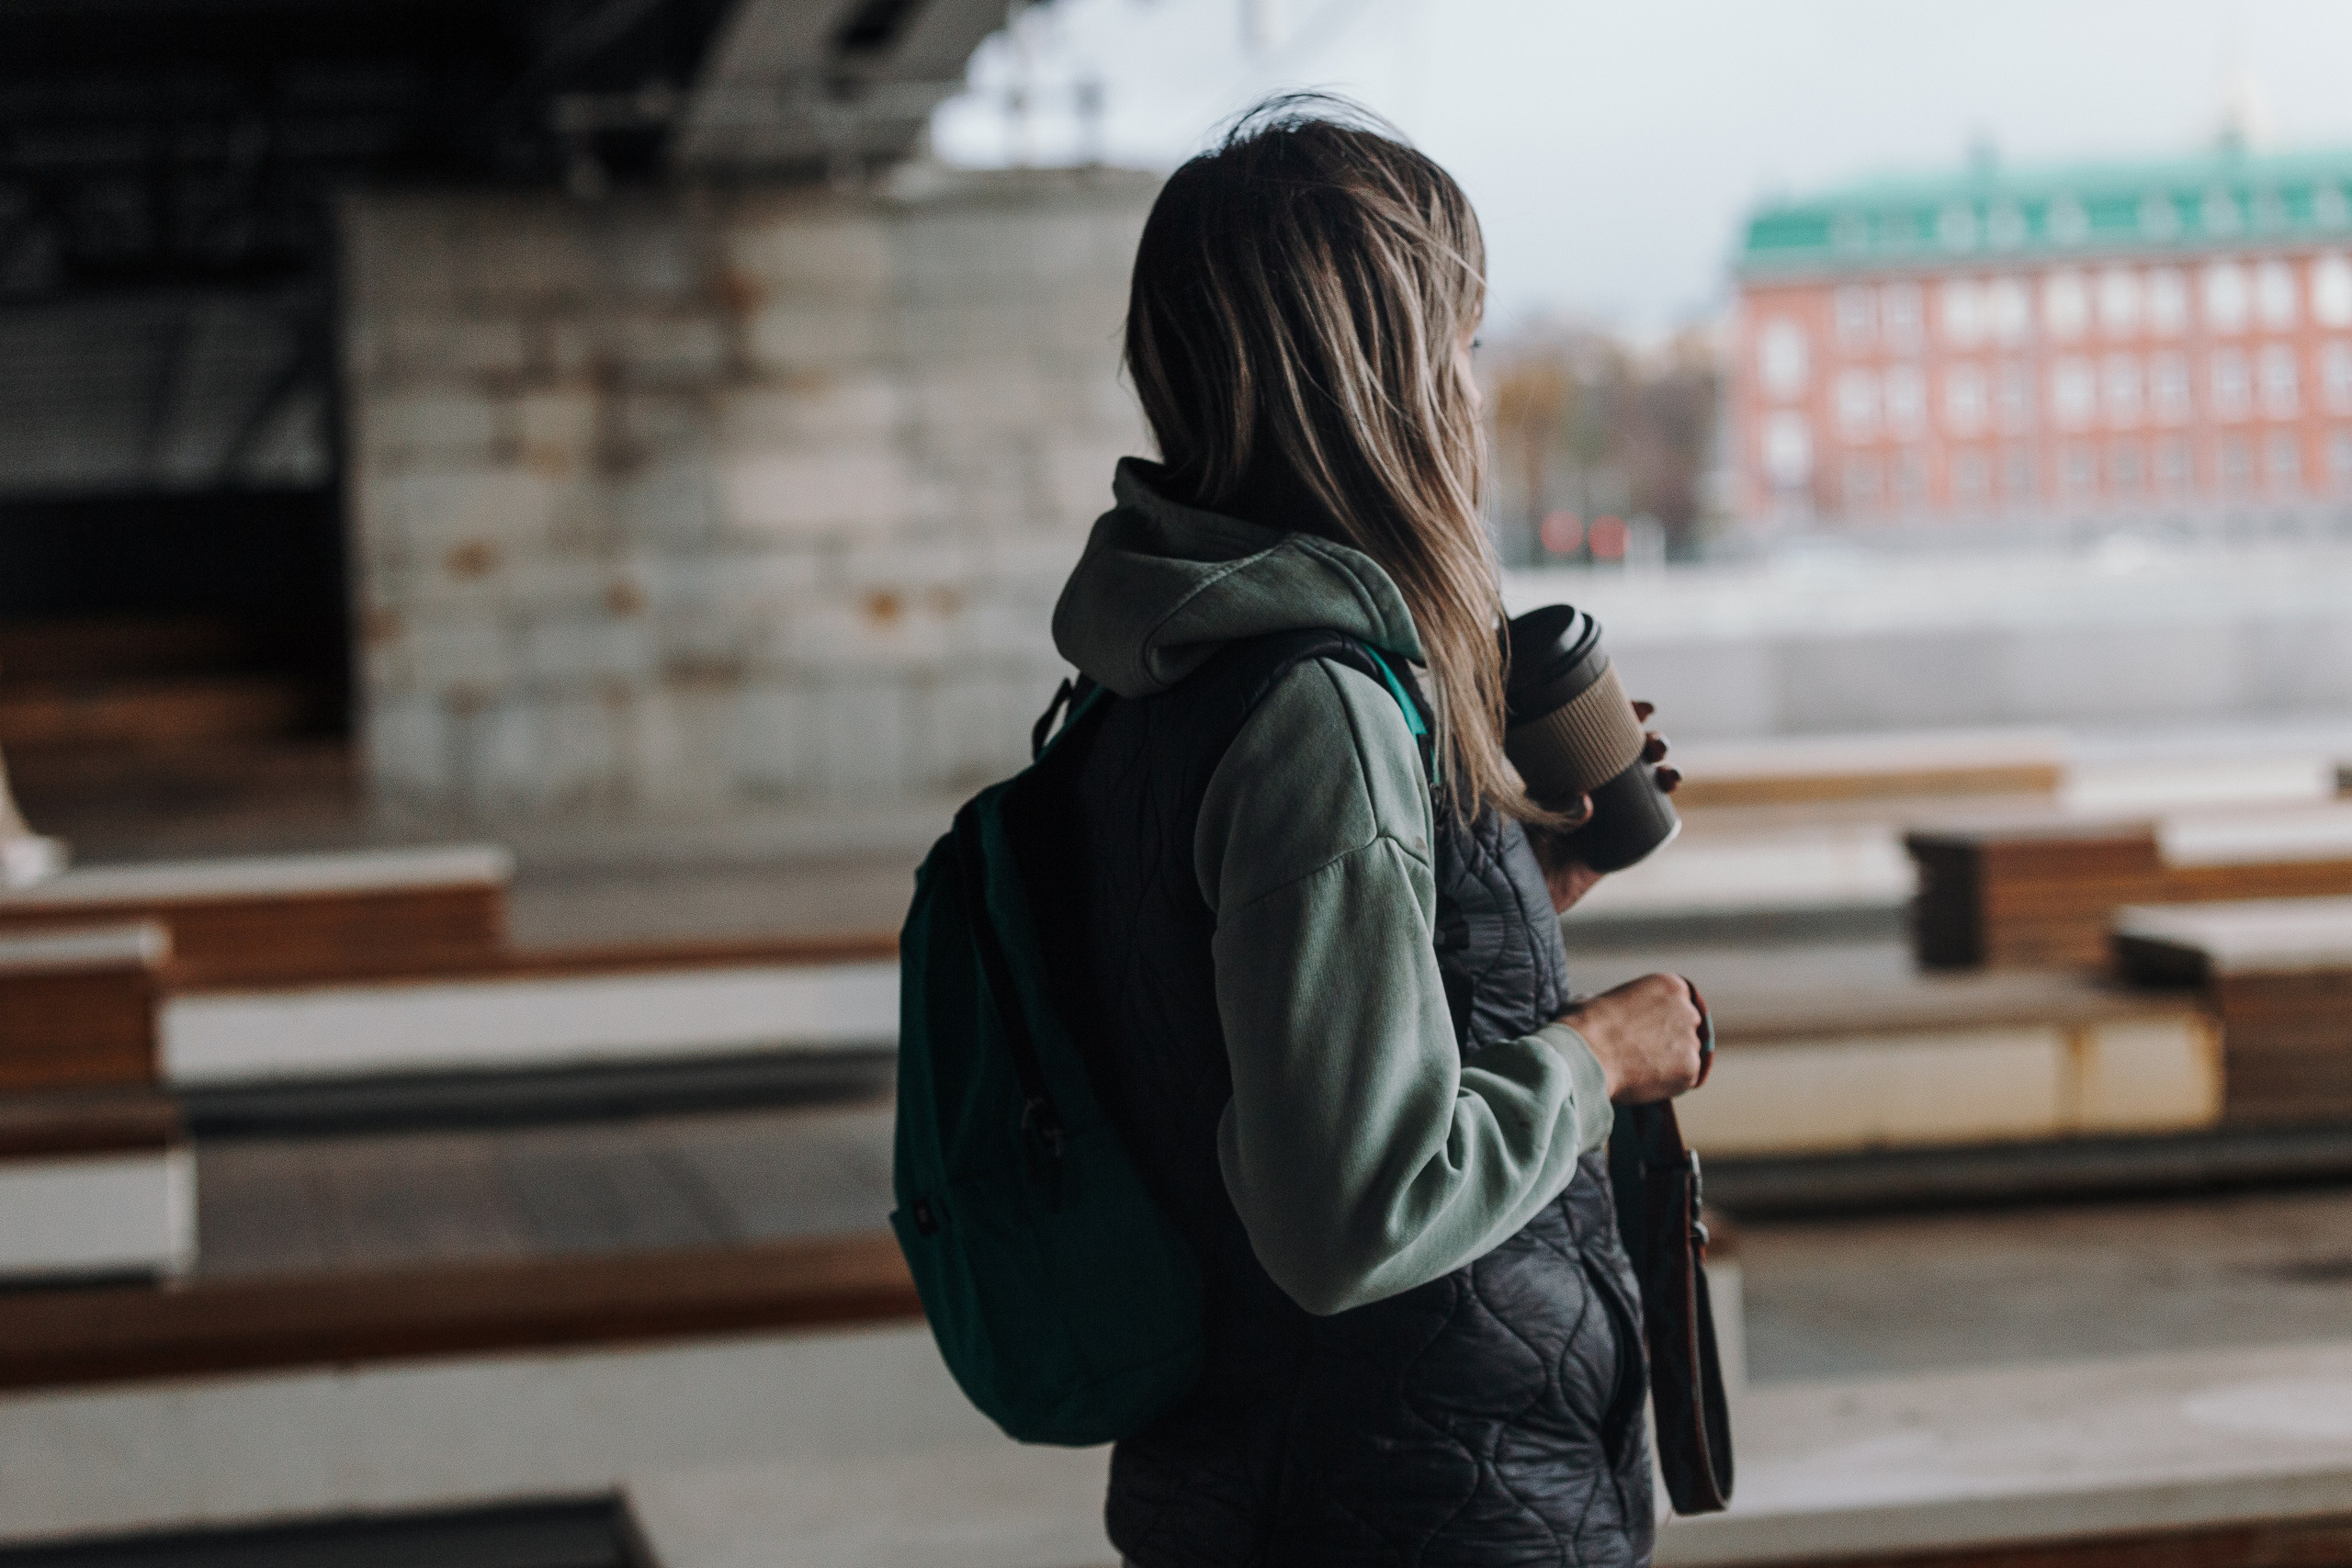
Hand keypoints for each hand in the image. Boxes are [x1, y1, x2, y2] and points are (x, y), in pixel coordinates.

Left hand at [1523, 699, 1679, 913]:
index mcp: (1566, 769)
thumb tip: (1587, 803)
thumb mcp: (1526, 812)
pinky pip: (1648, 822)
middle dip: (1651, 743)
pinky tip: (1670, 792)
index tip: (1644, 709)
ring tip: (1668, 772)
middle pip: (1629, 756)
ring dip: (1665, 771)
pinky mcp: (1619, 843)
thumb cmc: (1512, 843)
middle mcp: (1591, 786)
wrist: (1518, 888)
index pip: (1598, 735)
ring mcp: (1608, 814)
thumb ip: (1553, 806)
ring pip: (1645, 784)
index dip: (1623, 717)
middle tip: (1654, 744)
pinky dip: (1665, 806)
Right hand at [1561, 973, 1704, 1103]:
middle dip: (1670, 1041)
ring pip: (1686, 1056)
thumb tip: (1604, 1012)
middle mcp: (1687, 1009)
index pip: (1678, 1003)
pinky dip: (1667, 1084)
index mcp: (1669, 985)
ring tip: (1636, 1071)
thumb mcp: (1597, 999)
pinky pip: (1684, 1080)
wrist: (1583, 1056)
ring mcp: (1691, 1041)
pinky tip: (1643, 1081)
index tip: (1646, 1032)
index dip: (1661, 1020)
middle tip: (1643, 1054)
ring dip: (1669, 1063)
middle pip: (1687, 1028)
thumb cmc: (1583, 1026)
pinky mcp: (1690, 1070)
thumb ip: (1615, 1005)